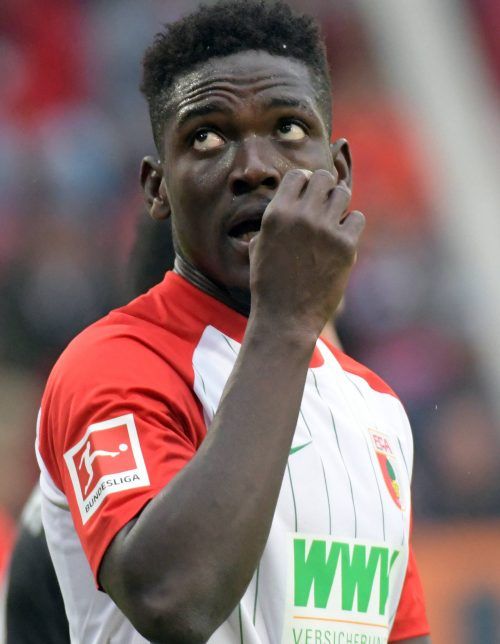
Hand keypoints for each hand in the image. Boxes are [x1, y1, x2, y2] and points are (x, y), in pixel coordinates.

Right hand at [249, 168, 364, 336]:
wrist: (286, 318)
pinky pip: (357, 218)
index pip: (297, 176)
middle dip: (324, 188)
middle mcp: (301, 216)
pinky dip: (351, 225)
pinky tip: (341, 239)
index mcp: (276, 213)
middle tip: (323, 205)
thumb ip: (272, 221)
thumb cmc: (268, 285)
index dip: (304, 183)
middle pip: (323, 178)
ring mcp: (325, 230)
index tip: (307, 194)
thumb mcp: (258, 247)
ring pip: (343, 193)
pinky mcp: (346, 246)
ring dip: (339, 203)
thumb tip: (287, 204)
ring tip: (333, 219)